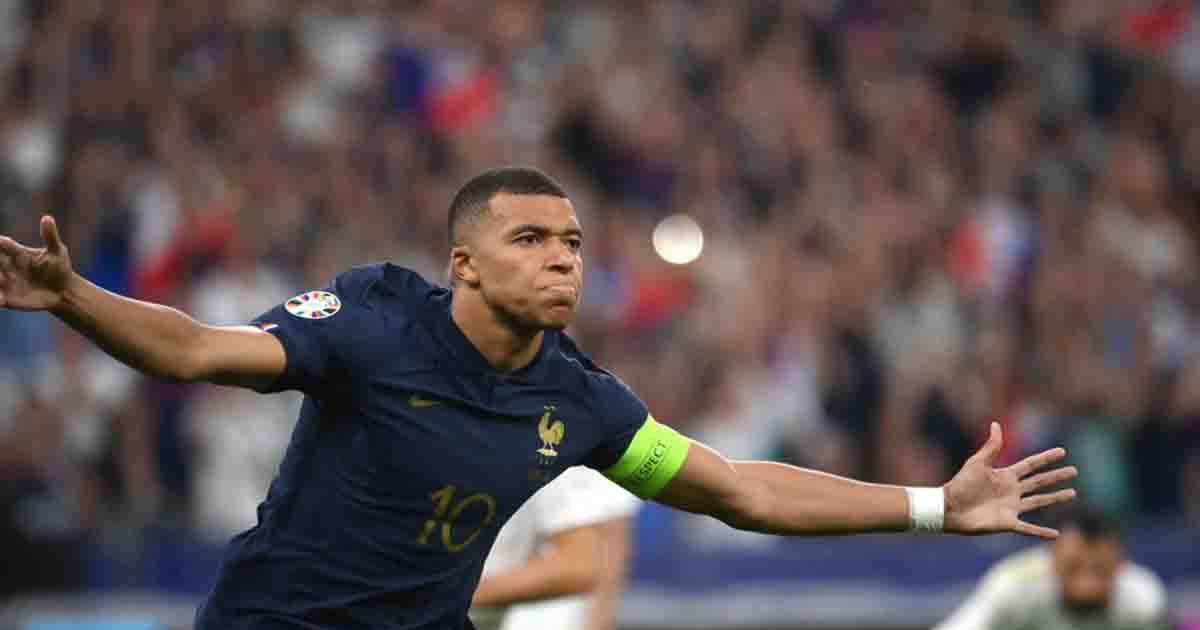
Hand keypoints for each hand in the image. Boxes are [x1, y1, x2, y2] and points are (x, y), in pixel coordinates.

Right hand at [0, 215, 74, 311]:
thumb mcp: (57, 252)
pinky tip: (1, 300)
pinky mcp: (8, 298)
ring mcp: (6, 282)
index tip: (0, 240)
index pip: (3, 245)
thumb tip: (47, 218)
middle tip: (0, 263)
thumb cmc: (59, 267)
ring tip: (0, 279)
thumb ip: (49, 236)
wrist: (64, 291)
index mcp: (17, 253)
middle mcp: (7, 266)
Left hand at [943, 422, 1077, 538]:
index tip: (1062, 451)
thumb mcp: (977, 463)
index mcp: (1005, 475)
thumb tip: (996, 424)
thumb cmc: (960, 484)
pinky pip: (1028, 528)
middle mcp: (1012, 490)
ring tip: (1073, 493)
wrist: (949, 507)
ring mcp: (1011, 507)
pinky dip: (1041, 532)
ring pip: (1039, 501)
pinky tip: (1056, 534)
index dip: (1046, 458)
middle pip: (1040, 482)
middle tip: (1075, 471)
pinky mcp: (1007, 522)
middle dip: (1057, 476)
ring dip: (1056, 498)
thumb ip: (991, 446)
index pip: (1031, 465)